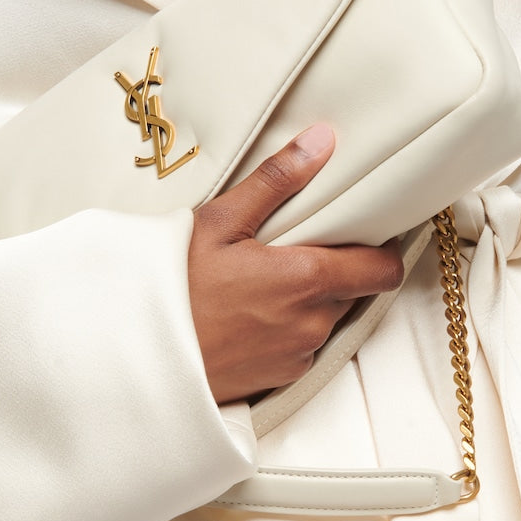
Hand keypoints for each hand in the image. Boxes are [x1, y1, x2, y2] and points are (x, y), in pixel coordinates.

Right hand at [188, 123, 403, 403]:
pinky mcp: (279, 379)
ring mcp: (296, 355)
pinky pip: (300, 346)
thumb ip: (276, 181)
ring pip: (325, 319)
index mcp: (306, 279)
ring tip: (263, 281)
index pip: (382, 269)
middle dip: (335, 270)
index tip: (365, 232)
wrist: (138, 356)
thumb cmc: (174, 288)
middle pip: (353, 291)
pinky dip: (286, 328)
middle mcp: (312, 323)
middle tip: (294, 248)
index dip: (381, 249)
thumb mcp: (218, 222)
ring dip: (309, 300)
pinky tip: (249, 314)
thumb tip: (322, 141)